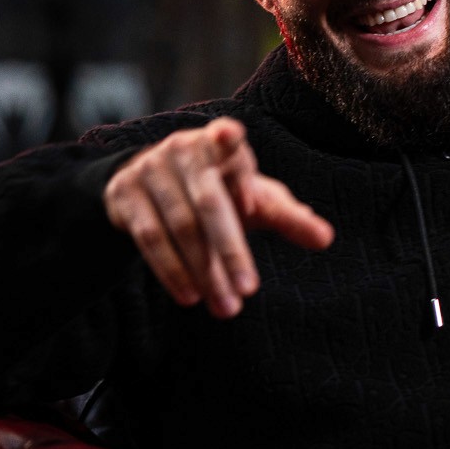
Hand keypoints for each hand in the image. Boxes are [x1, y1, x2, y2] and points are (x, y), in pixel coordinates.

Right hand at [103, 118, 333, 317]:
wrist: (152, 179)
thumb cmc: (220, 189)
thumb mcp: (255, 199)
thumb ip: (288, 216)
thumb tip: (326, 239)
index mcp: (221, 142)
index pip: (234, 148)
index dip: (242, 175)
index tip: (253, 203)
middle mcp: (183, 148)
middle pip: (209, 202)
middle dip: (230, 250)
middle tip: (249, 290)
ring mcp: (149, 169)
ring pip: (180, 226)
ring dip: (203, 271)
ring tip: (226, 307)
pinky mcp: (123, 193)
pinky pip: (149, 237)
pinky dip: (171, 270)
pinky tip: (190, 297)